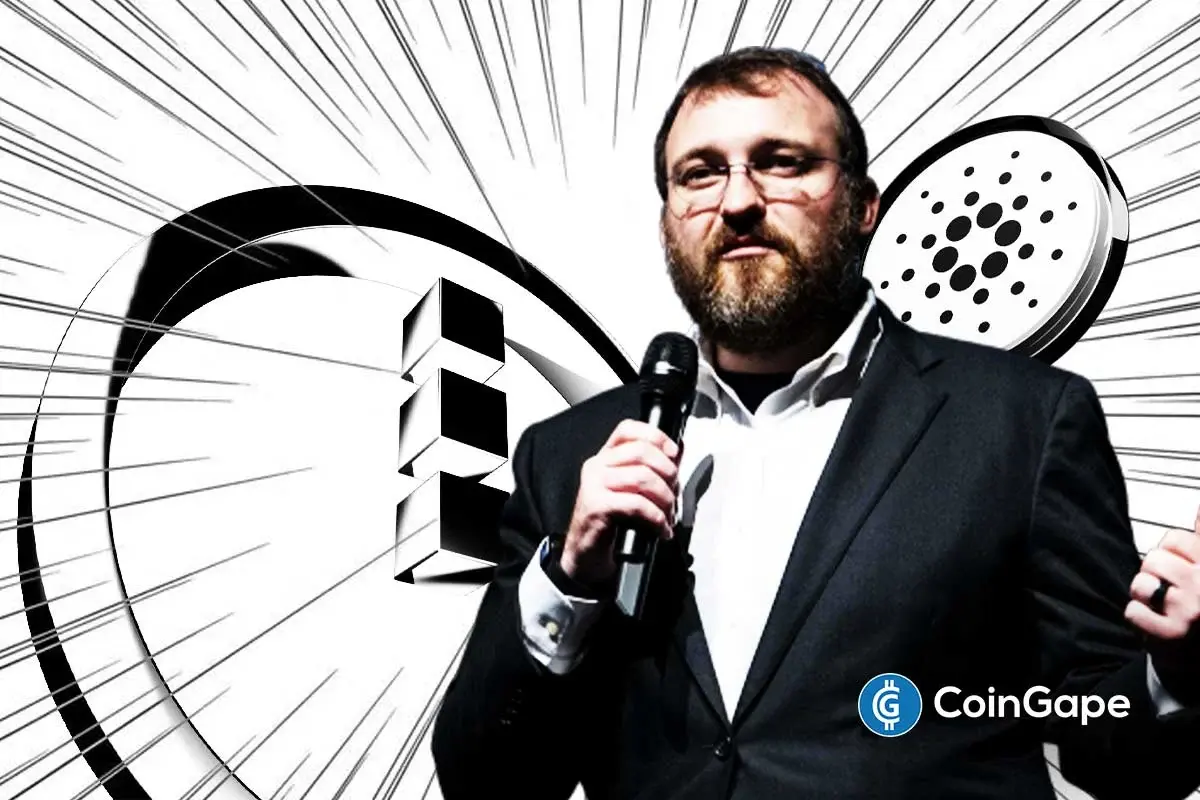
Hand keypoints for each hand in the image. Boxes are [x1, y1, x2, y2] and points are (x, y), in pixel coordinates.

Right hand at [560, 419, 680, 586]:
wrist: (586, 556)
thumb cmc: (611, 525)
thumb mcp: (632, 492)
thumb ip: (652, 471)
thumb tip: (677, 453)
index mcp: (605, 458)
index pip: (628, 430)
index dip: (655, 436)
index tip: (673, 453)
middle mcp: (597, 466)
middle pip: (641, 452)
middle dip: (668, 473)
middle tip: (674, 494)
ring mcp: (594, 484)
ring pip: (642, 477)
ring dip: (665, 499)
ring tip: (668, 516)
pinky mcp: (596, 506)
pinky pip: (637, 504)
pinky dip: (656, 518)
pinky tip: (661, 529)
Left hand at [1127, 507, 1199, 702]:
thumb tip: (1199, 508)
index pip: (1176, 539)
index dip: (1171, 551)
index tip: (1181, 567)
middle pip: (1154, 559)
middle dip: (1155, 573)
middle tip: (1170, 590)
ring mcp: (1189, 613)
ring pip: (1140, 583)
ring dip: (1145, 595)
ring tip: (1163, 606)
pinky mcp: (1170, 636)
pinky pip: (1133, 610)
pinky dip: (1139, 616)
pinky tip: (1156, 623)